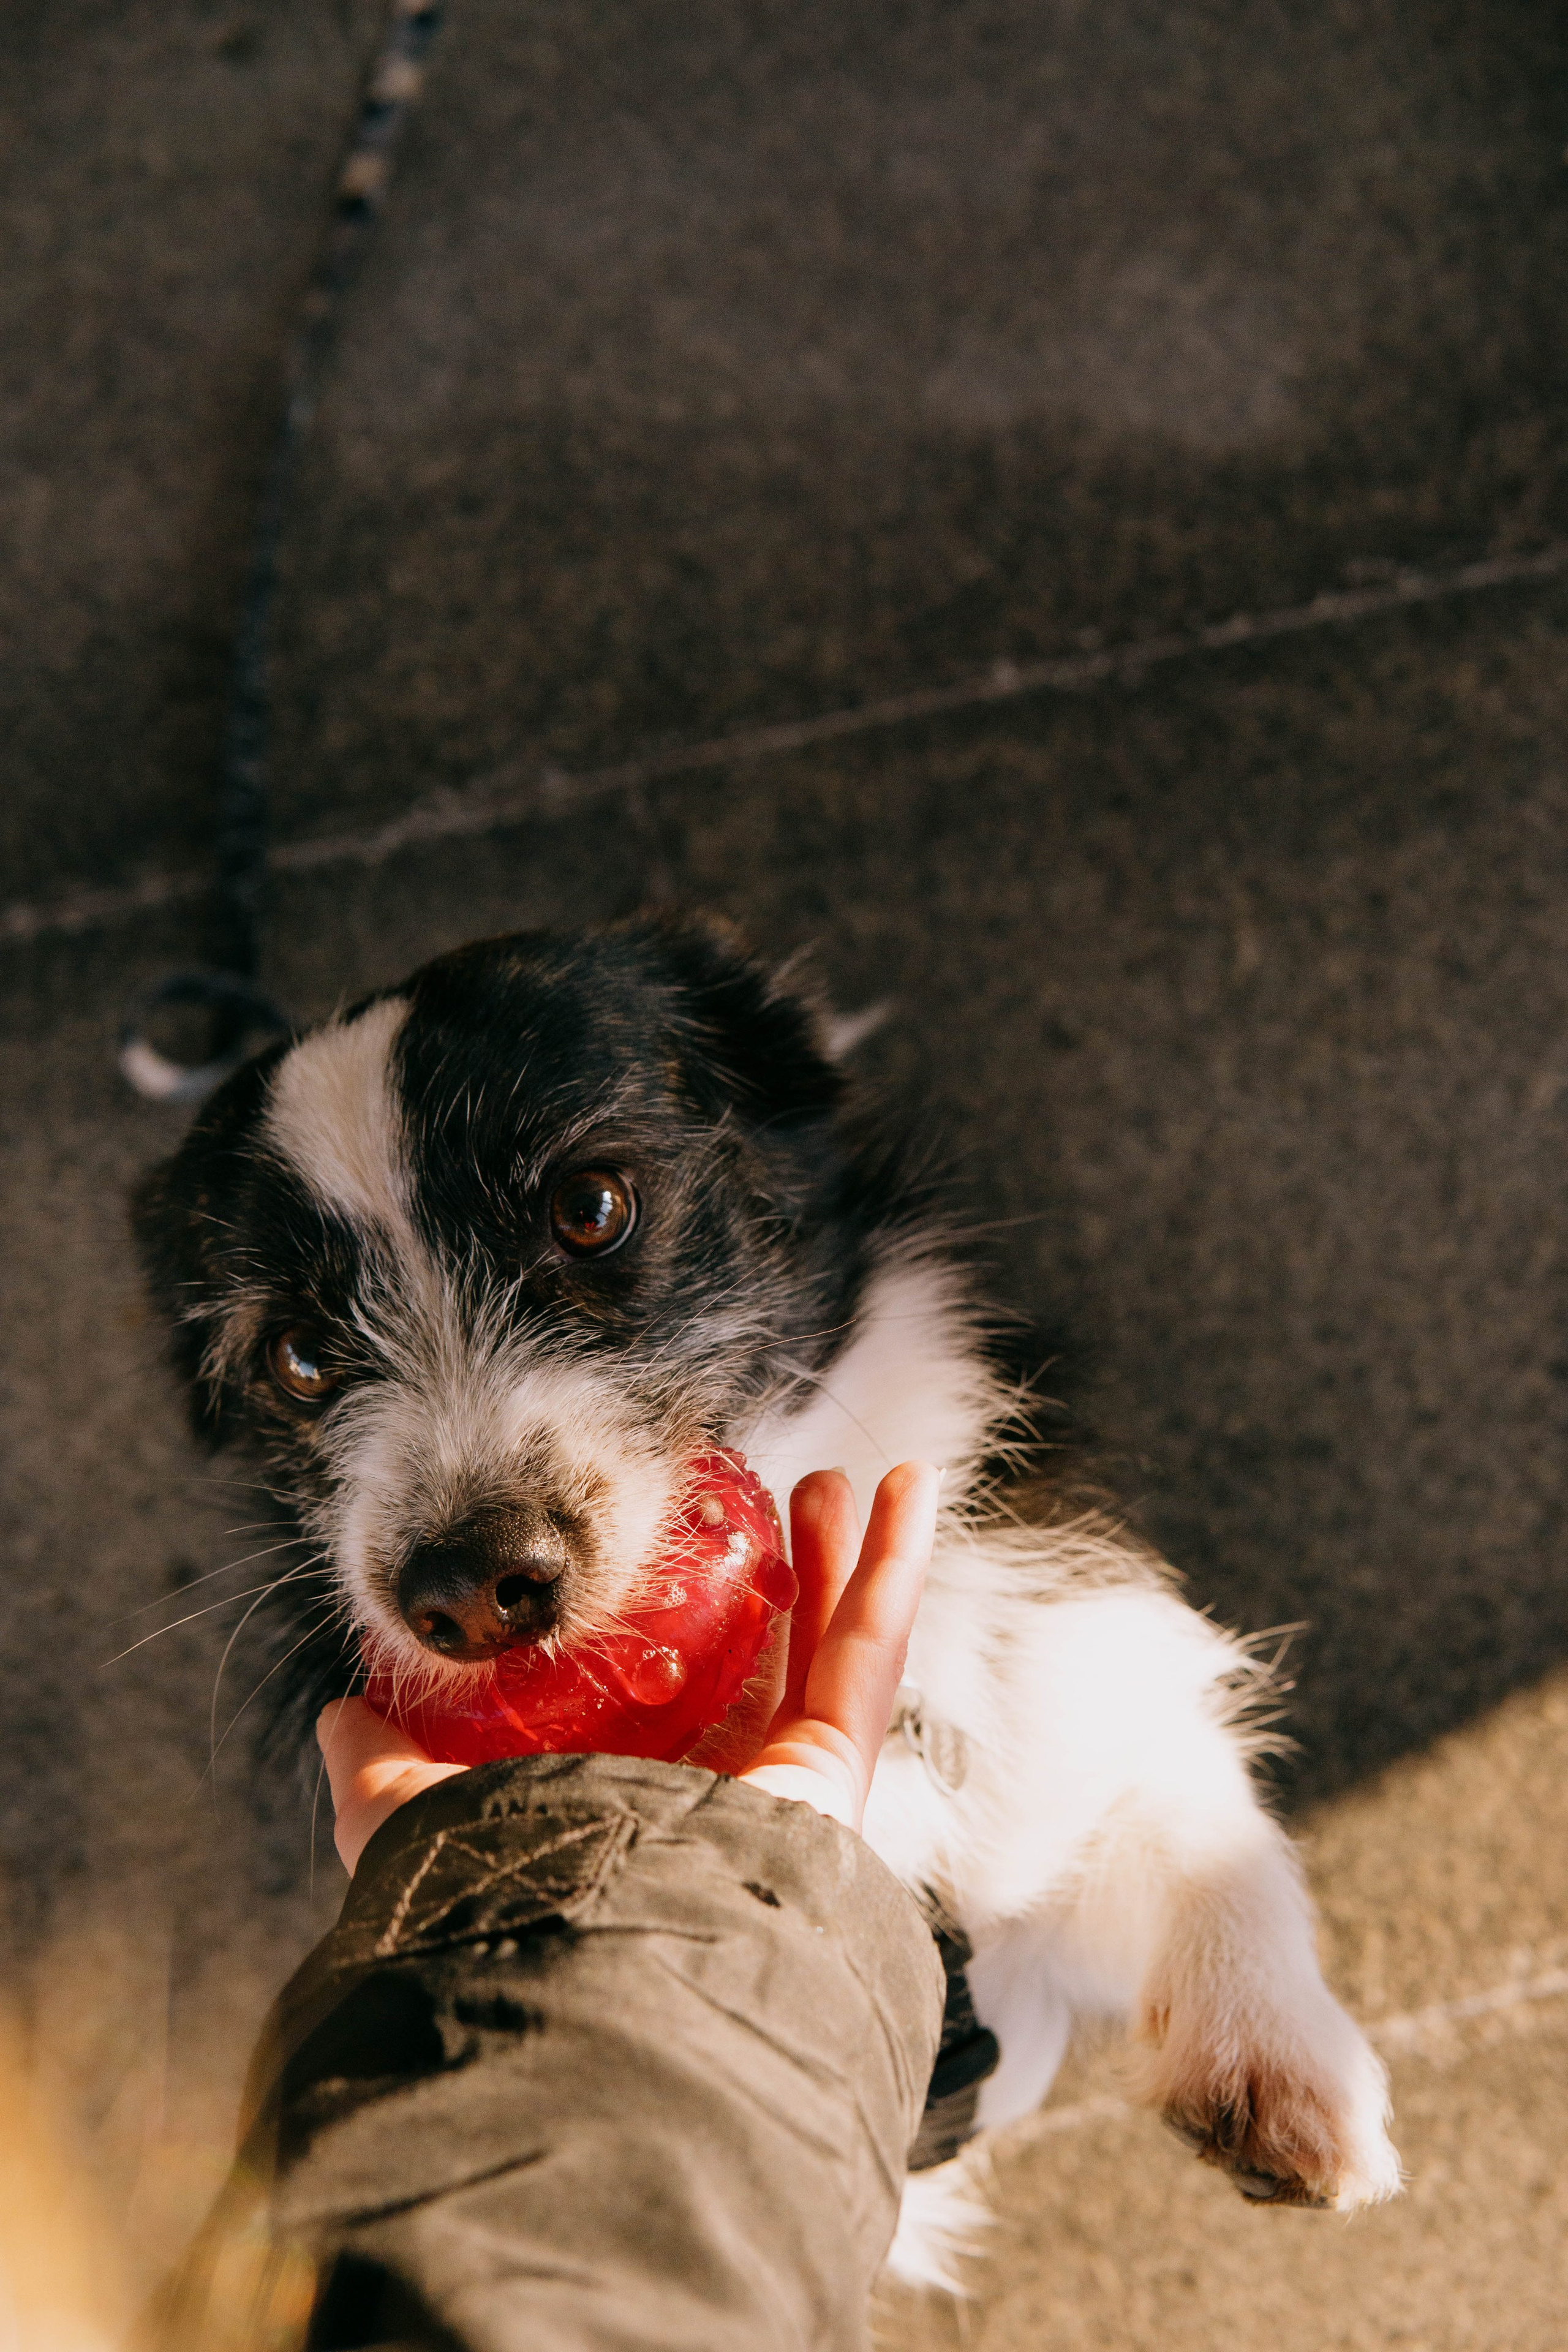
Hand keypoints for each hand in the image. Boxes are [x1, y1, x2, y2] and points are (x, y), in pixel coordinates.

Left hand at [318, 1460, 939, 1869]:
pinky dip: (895, 1567)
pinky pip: (872, 1652)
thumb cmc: (495, 1901)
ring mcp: (784, 1788)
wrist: (574, 1960)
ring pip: (827, 1647)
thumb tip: (340, 1713)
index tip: (683, 1553)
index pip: (670, 1699)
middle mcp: (713, 1799)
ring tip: (833, 1483)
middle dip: (774, 1576)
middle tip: (772, 1503)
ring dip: (841, 1557)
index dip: (686, 1622)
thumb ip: (379, 1761)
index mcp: (627, 1803)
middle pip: (761, 1662)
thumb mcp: (405, 1809)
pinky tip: (907, 1496)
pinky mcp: (833, 1773)